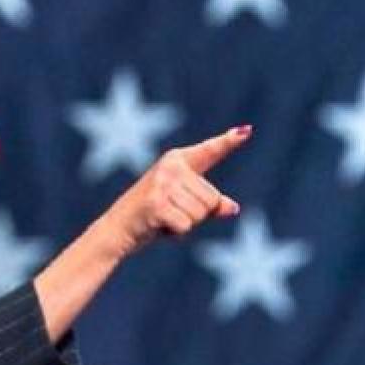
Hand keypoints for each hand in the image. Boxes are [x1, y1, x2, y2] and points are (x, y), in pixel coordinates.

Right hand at [99, 125, 250, 258]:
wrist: (117, 229)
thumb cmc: (153, 216)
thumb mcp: (184, 206)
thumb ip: (209, 205)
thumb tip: (234, 208)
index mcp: (178, 160)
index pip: (209, 151)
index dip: (229, 142)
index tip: (247, 130)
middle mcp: (171, 166)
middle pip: (212, 199)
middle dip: (197, 215)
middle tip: (171, 213)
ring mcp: (163, 183)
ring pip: (201, 213)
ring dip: (187, 224)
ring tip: (165, 219)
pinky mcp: (157, 203)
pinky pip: (187, 225)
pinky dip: (177, 233)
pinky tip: (159, 226)